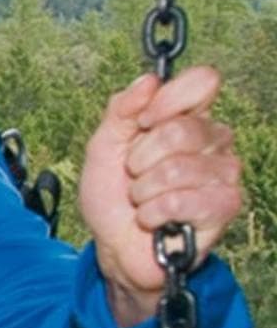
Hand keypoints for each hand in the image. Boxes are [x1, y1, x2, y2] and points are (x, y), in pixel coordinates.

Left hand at [78, 67, 241, 326]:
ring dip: (144, 191)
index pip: (203, 82)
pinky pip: (181, 200)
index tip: (142, 123)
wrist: (115, 247)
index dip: (168, 100)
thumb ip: (120, 111)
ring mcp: (224, 173)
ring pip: (177, 168)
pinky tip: (154, 220)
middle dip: (140, 159)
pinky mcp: (224, 205)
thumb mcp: (103, 148)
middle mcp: (214, 140)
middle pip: (180, 129)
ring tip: (143, 202)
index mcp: (189, 118)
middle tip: (135, 177)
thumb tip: (149, 80)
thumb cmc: (114, 197)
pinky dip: (154, 213)